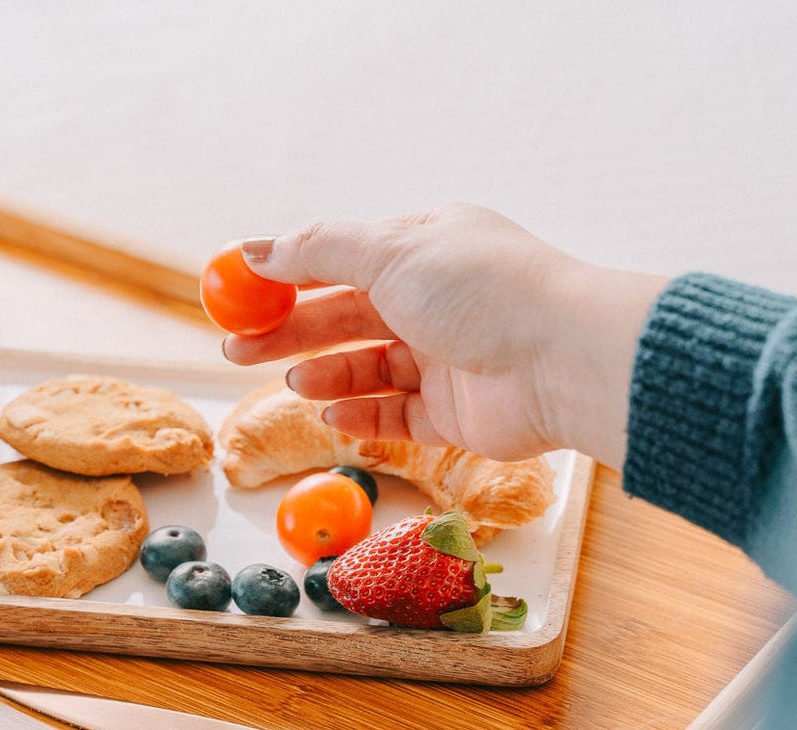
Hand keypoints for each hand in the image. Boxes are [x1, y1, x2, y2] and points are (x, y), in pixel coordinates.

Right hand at [220, 203, 666, 468]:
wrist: (563, 360)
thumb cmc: (484, 291)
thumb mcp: (391, 251)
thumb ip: (318, 251)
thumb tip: (256, 249)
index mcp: (425, 247)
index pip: (342, 258)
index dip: (286, 275)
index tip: (237, 293)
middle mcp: (436, 300)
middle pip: (344, 316)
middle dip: (289, 333)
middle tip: (234, 349)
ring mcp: (446, 358)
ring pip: (366, 368)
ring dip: (324, 374)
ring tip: (293, 382)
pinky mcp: (455, 413)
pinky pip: (395, 415)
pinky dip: (360, 415)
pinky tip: (332, 414)